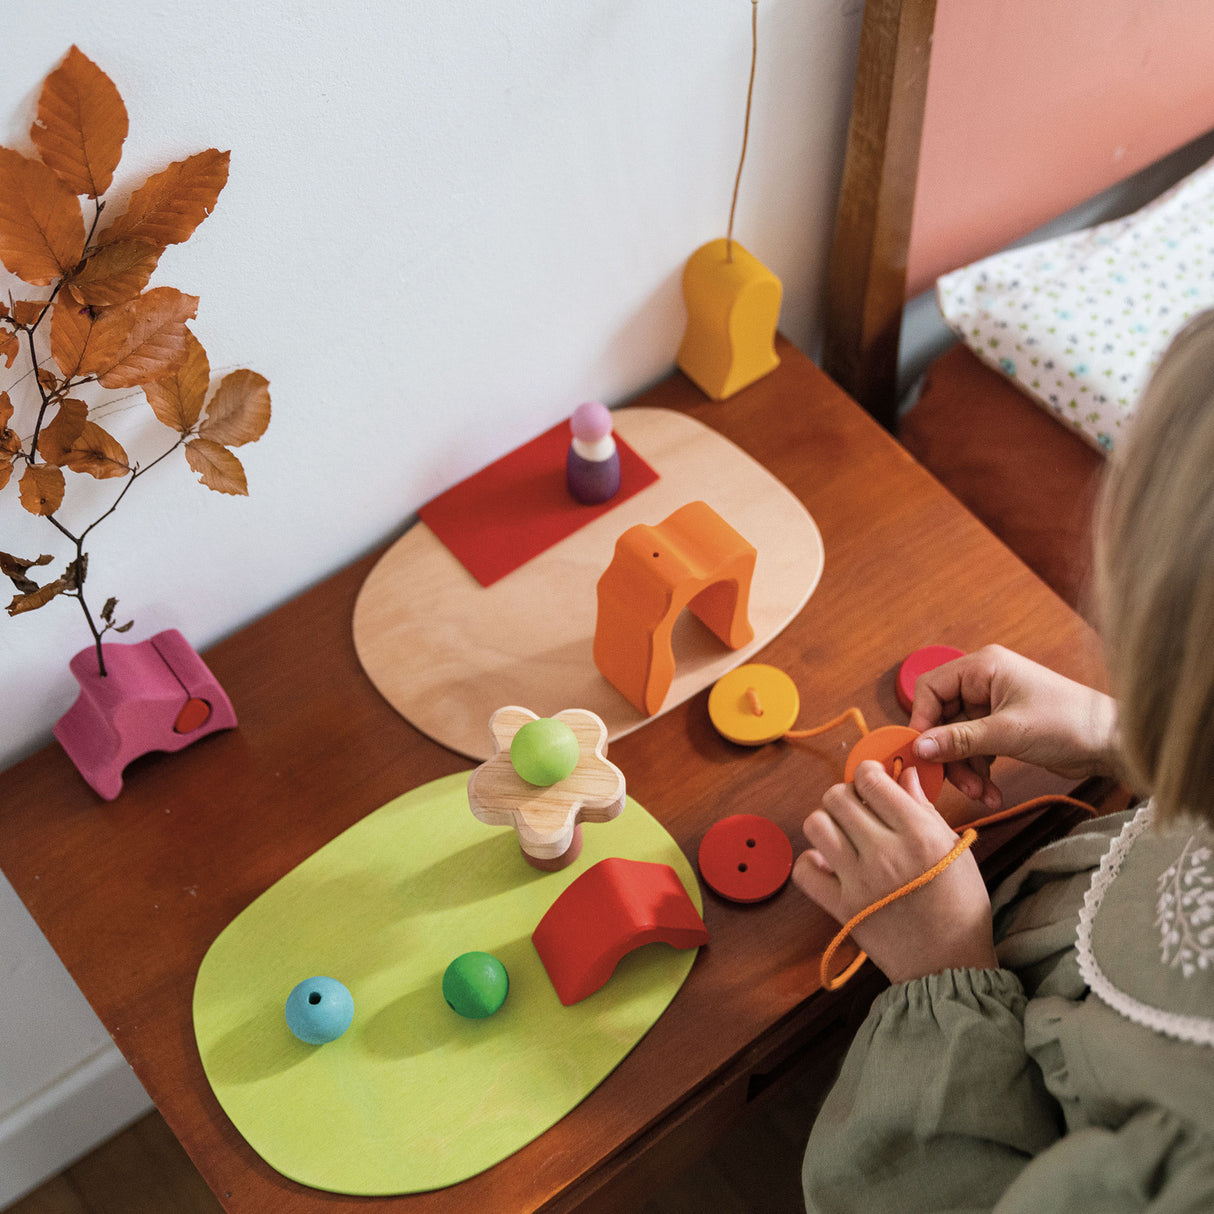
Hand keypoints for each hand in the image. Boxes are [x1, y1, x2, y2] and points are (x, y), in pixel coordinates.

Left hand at [793, 760, 997, 982]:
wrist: (949, 963)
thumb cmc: (960, 905)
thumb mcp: (954, 849)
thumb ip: (925, 808)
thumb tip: (904, 774)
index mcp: (918, 833)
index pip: (870, 779)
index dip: (867, 773)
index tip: (872, 781)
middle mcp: (885, 853)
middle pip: (837, 797)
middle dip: (845, 795)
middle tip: (858, 809)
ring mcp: (859, 881)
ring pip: (816, 825)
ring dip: (826, 823)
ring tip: (843, 835)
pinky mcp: (841, 908)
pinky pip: (804, 870)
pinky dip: (810, 862)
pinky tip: (829, 864)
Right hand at [908, 645, 1118, 810]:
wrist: (1114, 744)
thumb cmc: (1070, 724)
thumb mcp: (1008, 733)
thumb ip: (960, 739)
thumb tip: (919, 747)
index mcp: (982, 667)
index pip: (930, 688)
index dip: (921, 721)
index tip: (921, 753)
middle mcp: (983, 682)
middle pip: (941, 718)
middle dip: (948, 755)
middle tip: (955, 783)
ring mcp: (992, 706)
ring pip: (956, 739)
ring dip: (964, 769)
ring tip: (982, 794)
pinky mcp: (1001, 727)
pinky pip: (974, 749)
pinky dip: (978, 771)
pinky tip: (991, 791)